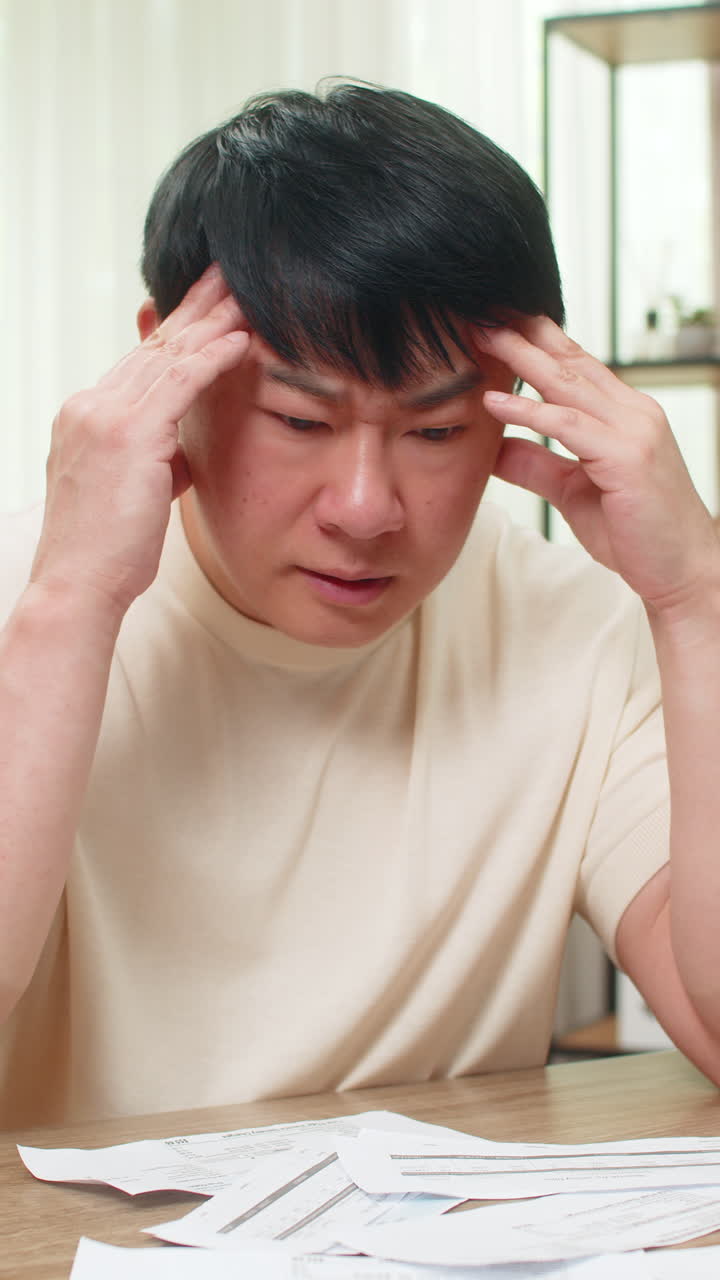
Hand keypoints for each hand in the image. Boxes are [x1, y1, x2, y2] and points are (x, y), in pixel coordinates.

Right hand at [31, 265, 248, 618]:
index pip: (139, 361)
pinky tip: (242, 339)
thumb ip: (156, 464)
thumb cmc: (106, 554)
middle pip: (154, 344)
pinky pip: (179, 382)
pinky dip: (213, 358)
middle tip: (228, 273)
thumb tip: (183, 456)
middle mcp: (91, 405)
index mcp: (86, 416)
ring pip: (168, 354)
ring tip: (246, 292)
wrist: (77, 587)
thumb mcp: (133, 496)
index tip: (207, 305)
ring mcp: (104, 416)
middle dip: (195, 306)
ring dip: (212, 320)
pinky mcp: (130, 435)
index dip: (177, 329)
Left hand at [477, 315, 719, 617]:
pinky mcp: (626, 456)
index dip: (537, 340)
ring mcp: (633, 431)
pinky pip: (567, 425)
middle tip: (481, 311)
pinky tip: (494, 401)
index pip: (577, 365)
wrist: (682, 571)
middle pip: (569, 362)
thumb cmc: (636, 534)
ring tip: (481, 336)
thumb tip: (494, 447)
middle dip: (523, 334)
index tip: (497, 320)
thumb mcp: (573, 492)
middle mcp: (633, 412)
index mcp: (625, 415)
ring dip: (520, 358)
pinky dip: (528, 410)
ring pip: (567, 384)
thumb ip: (537, 465)